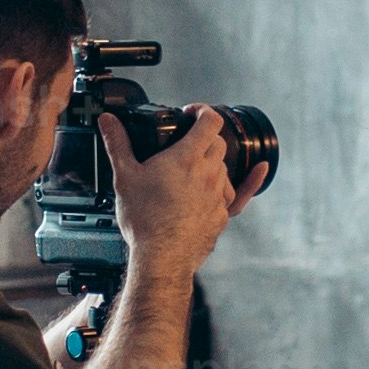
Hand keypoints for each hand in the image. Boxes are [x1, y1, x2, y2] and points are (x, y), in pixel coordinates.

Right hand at [113, 107, 237, 271]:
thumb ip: (117, 144)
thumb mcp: (125, 176)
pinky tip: (260, 171)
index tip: (192, 113)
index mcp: (186, 157)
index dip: (203, 111)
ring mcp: (218, 195)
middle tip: (186, 143)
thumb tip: (108, 121)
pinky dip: (245, 182)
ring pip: (224, 168)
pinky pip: (238, 194)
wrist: (162, 257)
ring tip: (192, 170)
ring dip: (212, 163)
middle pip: (217, 143)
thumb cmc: (144, 219)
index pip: (209, 121)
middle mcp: (208, 173)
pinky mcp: (222, 215)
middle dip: (204, 138)